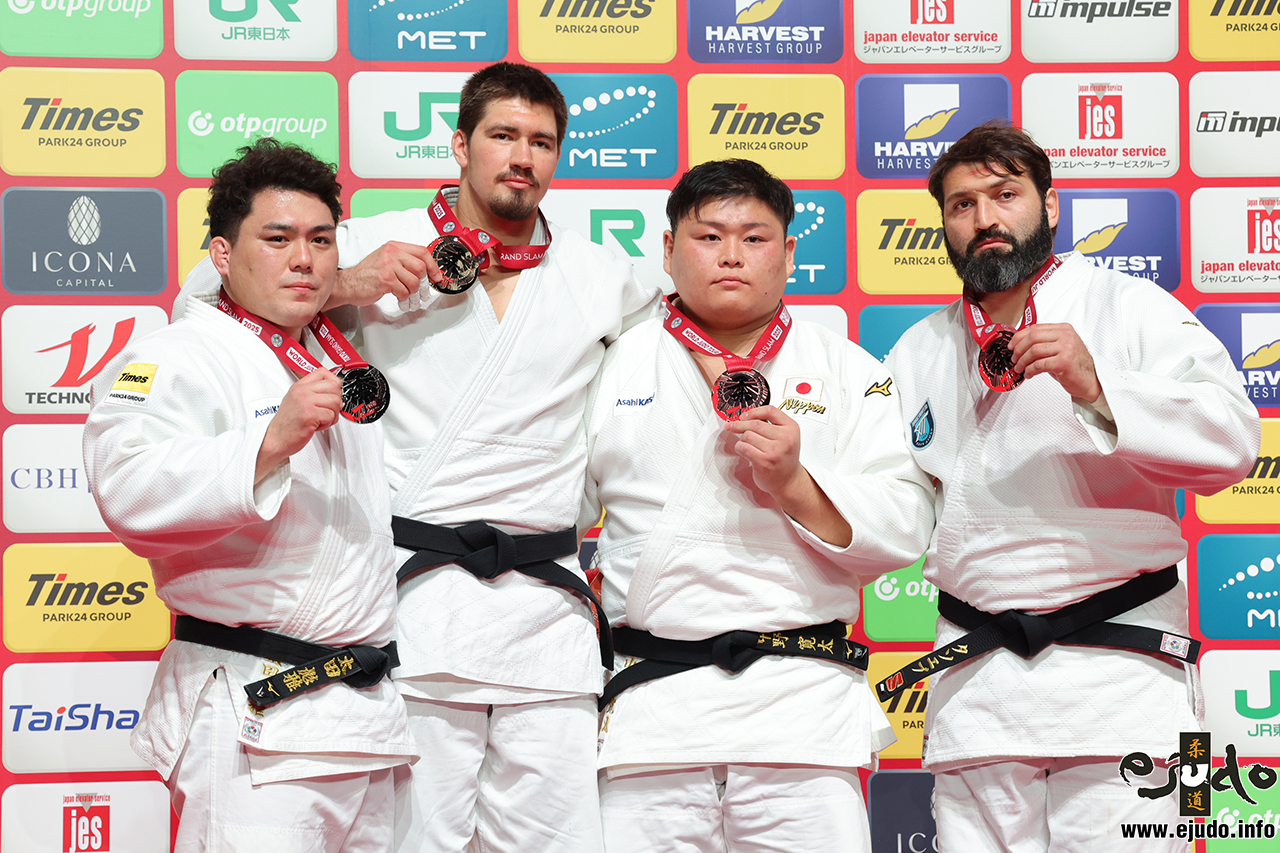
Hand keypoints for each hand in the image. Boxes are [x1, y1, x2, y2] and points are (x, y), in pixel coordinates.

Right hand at [256, 368, 342, 483]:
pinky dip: (328, 424)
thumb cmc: (287, 424)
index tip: (331, 393)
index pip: (323, 372)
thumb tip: (334, 390)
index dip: (333, 383)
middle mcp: (302, 391)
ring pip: (336, 401)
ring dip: (333, 414)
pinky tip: (316, 426)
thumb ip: (312, 392)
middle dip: (336, 400)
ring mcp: (306, 402)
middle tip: (328, 410)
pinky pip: (331, 415)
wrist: (275, 439)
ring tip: (321, 419)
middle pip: (334, 386)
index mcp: (299, 386)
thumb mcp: (296, 400)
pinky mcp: (310, 415)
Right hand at [324, 241, 441, 308]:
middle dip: (423, 283)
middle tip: (422, 291)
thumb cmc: (367, 274)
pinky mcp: (385, 280)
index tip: (436, 276)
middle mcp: (392, 254)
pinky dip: (404, 298)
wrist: (348, 283)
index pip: (422, 251)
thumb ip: (404, 261)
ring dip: (413, 292)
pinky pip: (404, 291)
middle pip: (420, 267)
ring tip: (407, 295)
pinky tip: (399, 297)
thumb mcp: (386, 259)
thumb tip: (426, 270)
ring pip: (414, 281)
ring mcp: (388, 266)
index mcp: (394, 247)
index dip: (433, 265)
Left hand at [724, 405, 804, 497]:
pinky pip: (743, 447)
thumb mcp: (786, 436)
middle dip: (740, 424)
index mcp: (791, 428)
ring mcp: (775, 451)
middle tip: (732, 426)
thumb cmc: (784, 458)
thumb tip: (746, 416)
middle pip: (755, 423)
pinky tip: (743, 450)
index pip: (770, 411)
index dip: (753, 411)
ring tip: (747, 444)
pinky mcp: (764, 462)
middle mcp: (785, 438)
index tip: (744, 415)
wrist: (789, 481)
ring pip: (747, 435)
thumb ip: (770, 424)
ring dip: (742, 439)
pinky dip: (739, 447)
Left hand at [1009, 322, 1101, 401]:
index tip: (1011, 346)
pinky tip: (1028, 374)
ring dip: (1022, 361)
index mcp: (1063, 329)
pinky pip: (1039, 365)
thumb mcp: (1060, 348)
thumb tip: (1019, 344)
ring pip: (1034, 351)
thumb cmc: (1074, 365)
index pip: (1035, 328)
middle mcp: (1066, 336)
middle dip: (1018, 349)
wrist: (1091, 379)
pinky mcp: (1064, 362)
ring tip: (1019, 368)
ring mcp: (1066, 348)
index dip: (1019, 337)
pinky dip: (1030, 370)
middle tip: (1014, 359)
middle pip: (1032, 337)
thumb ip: (1044, 342)